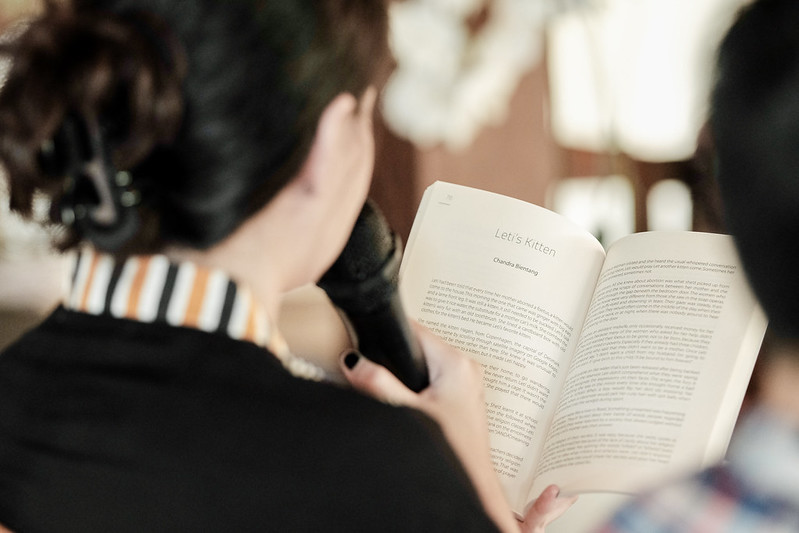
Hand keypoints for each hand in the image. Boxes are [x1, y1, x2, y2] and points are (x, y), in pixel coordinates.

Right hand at [340, 322, 574, 531]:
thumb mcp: (407, 415)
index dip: (389, 335)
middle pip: (419, 347)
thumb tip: (353, 362)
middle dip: (395, 358)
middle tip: (372, 369)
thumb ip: (378, 385)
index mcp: (456, 364)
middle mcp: (466, 368)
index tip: (366, 339)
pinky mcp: (463, 399)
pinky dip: (417, 387)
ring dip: (406, 375)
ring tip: (390, 390)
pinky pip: (434, 380)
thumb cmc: (451, 453)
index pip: (415, 331)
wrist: (472, 485)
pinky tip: (407, 403)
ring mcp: (467, 384)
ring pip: (426, 365)